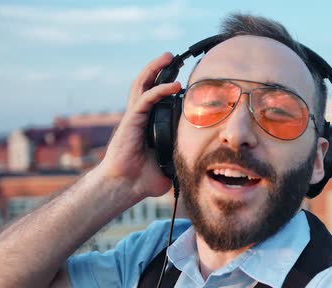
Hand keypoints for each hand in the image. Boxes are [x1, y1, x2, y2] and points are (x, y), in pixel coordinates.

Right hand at [99, 53, 181, 198]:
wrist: (125, 186)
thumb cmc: (145, 178)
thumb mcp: (172, 164)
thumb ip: (185, 157)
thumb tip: (206, 161)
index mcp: (149, 124)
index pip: (159, 98)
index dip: (168, 85)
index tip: (185, 78)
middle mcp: (140, 116)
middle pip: (148, 85)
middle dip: (160, 69)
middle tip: (173, 57)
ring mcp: (134, 117)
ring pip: (143, 85)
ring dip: (155, 69)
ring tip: (168, 57)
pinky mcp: (131, 120)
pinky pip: (146, 99)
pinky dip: (160, 90)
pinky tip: (174, 85)